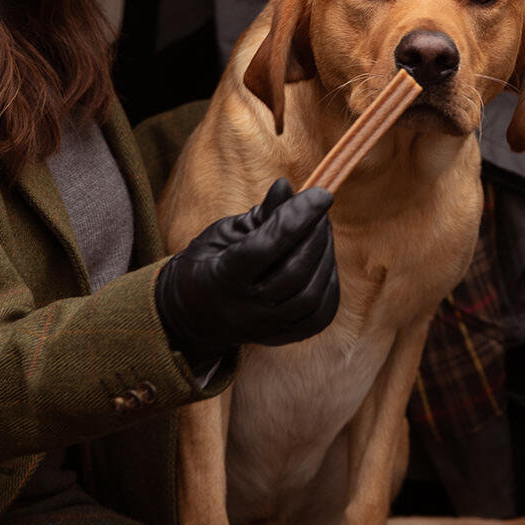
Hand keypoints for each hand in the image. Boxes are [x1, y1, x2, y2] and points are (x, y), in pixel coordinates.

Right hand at [155, 178, 337, 367]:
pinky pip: (320, 315)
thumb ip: (260, 214)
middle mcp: (244, 310)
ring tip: (322, 230)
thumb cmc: (209, 263)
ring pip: (310, 296)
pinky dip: (330, 283)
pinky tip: (325, 259)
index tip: (321, 193)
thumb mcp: (224, 233)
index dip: (296, 218)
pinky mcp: (283, 338)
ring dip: (325, 256)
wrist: (194, 315)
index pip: (265, 247)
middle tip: (320, 209)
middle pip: (293, 273)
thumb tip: (286, 186)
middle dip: (315, 234)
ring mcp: (265, 329)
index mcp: (221, 279)